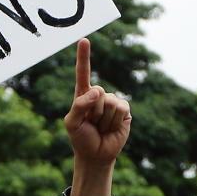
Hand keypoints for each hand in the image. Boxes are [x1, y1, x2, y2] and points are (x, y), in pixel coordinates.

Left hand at [64, 39, 130, 173]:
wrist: (96, 155)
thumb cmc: (80, 138)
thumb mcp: (71, 123)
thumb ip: (79, 105)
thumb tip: (97, 91)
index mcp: (83, 94)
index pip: (83, 73)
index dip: (84, 56)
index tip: (84, 40)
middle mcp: (99, 95)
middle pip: (98, 92)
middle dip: (93, 111)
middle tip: (91, 124)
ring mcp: (113, 101)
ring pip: (110, 102)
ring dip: (103, 119)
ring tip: (101, 127)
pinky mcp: (125, 110)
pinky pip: (121, 109)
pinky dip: (114, 121)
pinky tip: (111, 128)